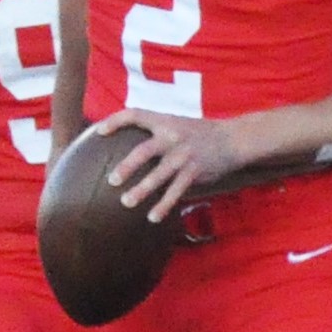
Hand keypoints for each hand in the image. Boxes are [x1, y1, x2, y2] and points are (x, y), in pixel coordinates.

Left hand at [99, 107, 258, 221]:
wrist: (233, 139)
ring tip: (126, 202)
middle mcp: (172, 137)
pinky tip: (152, 217)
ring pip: (159, 175)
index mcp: (164, 121)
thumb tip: (127, 143)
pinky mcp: (195, 171)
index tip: (99, 131)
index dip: (116, 120)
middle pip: (144, 151)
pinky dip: (164, 205)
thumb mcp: (176, 124)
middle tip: (111, 180)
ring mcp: (184, 155)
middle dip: (127, 166)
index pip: (135, 114)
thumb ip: (156, 132)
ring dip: (142, 190)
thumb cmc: (198, 134)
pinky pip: (176, 191)